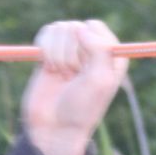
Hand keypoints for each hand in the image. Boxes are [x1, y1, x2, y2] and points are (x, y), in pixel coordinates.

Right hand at [22, 18, 127, 154]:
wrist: (53, 127)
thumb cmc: (82, 108)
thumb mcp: (99, 81)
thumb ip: (99, 50)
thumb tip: (81, 27)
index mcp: (111, 54)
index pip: (95, 27)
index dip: (85, 45)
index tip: (84, 69)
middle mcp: (93, 49)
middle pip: (75, 27)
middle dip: (70, 54)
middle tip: (72, 77)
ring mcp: (71, 48)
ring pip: (59, 29)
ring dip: (57, 55)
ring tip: (61, 75)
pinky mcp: (50, 50)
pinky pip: (46, 33)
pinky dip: (44, 49)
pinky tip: (49, 68)